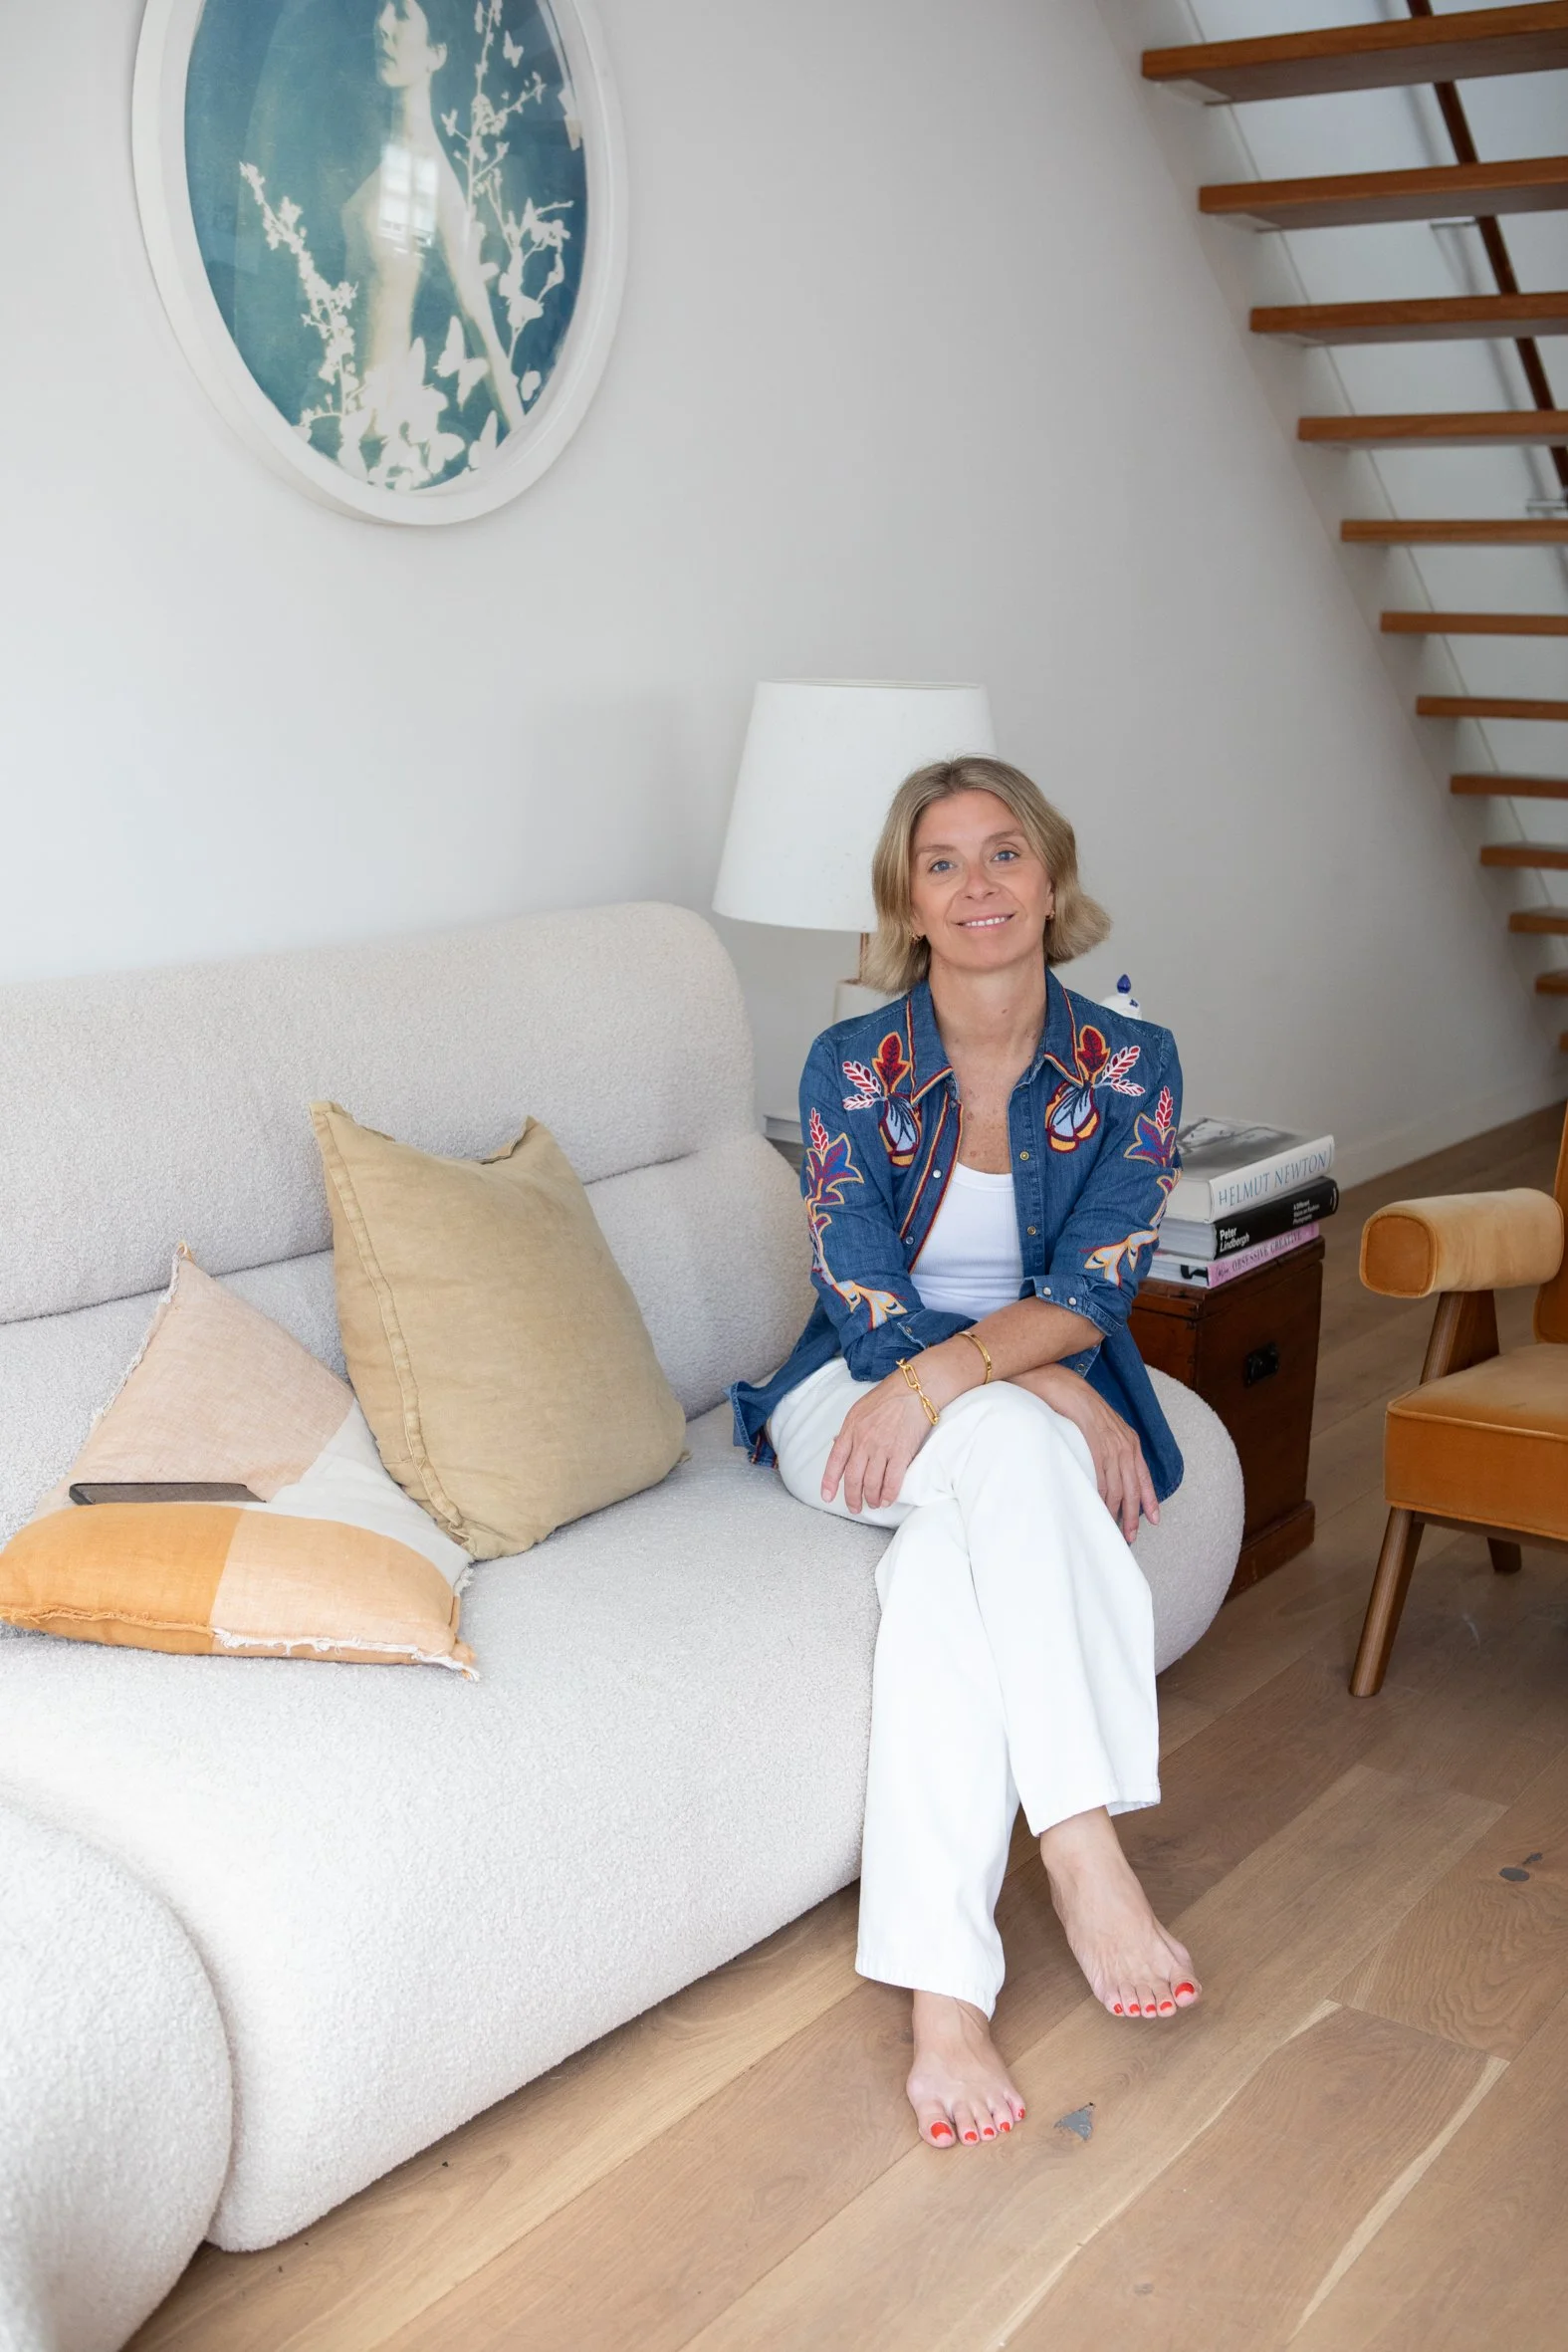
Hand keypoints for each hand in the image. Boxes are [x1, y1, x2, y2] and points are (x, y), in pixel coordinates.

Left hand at [822, 1371, 936, 1513]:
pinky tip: (887, 1500)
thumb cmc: (888, 1397)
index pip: (835, 1461)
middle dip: (852, 1497)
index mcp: (850, 1429)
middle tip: (855, 1507)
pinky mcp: (901, 1452)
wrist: (914, 1389)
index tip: (827, 1497)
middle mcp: (863, 1441)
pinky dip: (888, 1494)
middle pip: (853, 1478)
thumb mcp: (859, 1410)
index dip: (829, 1482)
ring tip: (873, 1504)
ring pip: (871, 1483)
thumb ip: (850, 1430)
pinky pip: (892, 1481)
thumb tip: (838, 1444)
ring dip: (871, 1498)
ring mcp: (882, 1448)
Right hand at [1011, 1363, 1157, 1542]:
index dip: (1150, 1499)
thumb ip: (1105, 1446)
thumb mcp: (1098, 1426)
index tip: (1154, 1520)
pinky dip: (1099, 1497)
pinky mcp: (1094, 1444)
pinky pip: (1100, 1477)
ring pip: (1117, 1487)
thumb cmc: (1073, 1404)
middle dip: (1132, 1515)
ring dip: (1114, 1511)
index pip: (1143, 1476)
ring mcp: (1109, 1443)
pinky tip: (1096, 1510)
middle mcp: (1124, 1443)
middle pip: (1132, 1488)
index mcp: (1128, 1439)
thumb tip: (1103, 1469)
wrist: (1059, 1383)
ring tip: (1108, 1529)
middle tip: (1128, 1537)